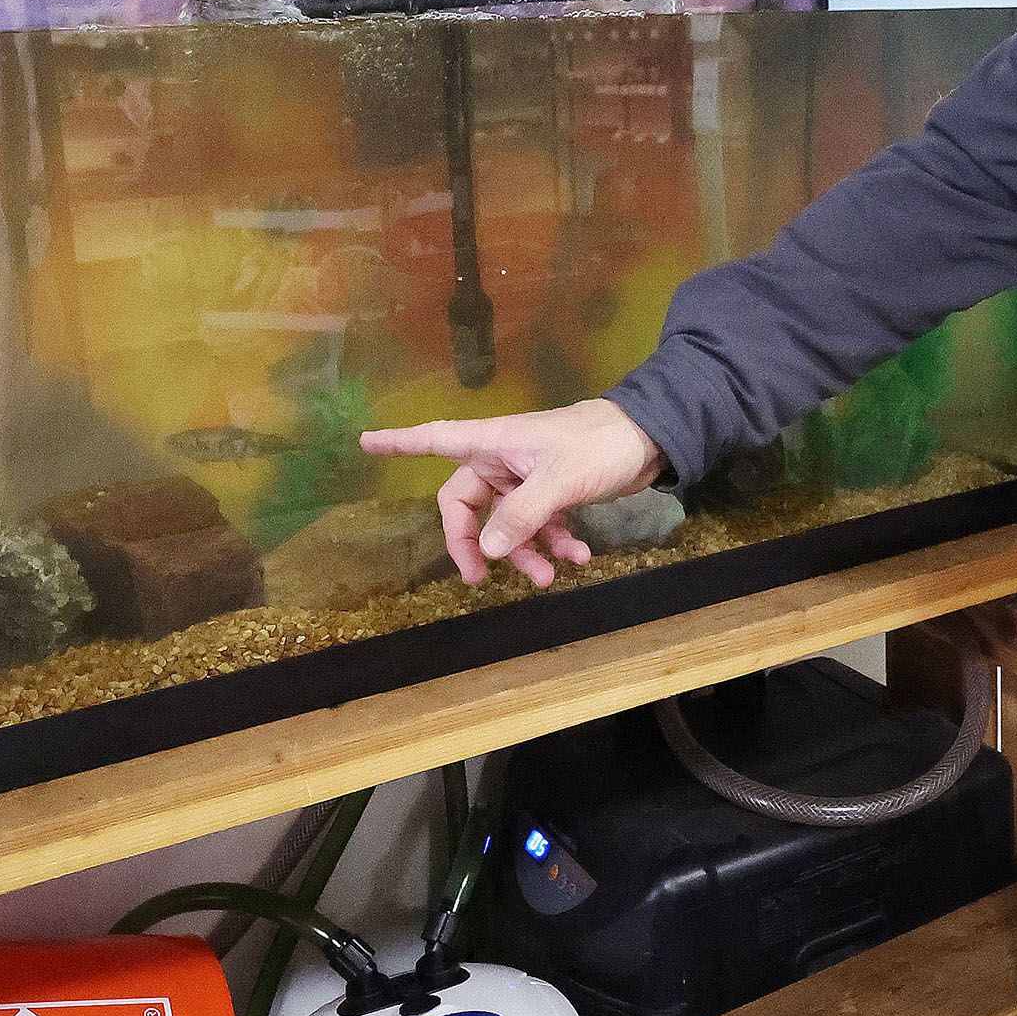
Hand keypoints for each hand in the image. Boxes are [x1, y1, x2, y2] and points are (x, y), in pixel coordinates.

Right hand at [360, 400, 667, 588]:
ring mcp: (527, 477)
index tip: (364, 442)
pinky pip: (540, 524)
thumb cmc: (598, 444)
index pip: (433, 440)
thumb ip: (521, 516)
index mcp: (493, 443)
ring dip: (525, 552)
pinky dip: (556, 542)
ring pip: (507, 524)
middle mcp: (503, 460)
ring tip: (551, 575)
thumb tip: (487, 550)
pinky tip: (580, 557)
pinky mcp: (553, 491)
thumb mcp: (559, 480)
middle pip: (467, 505)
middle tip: (480, 578)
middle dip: (475, 542)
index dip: (399, 442)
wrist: (652, 437)